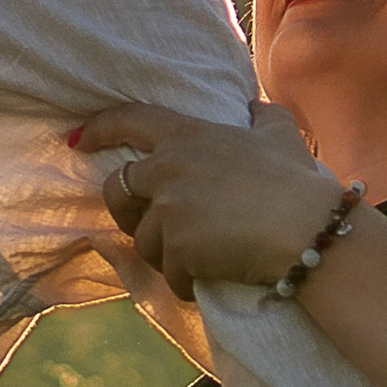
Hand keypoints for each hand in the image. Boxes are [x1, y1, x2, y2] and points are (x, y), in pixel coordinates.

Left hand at [77, 102, 340, 299]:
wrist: (309, 230)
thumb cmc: (299, 183)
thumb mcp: (280, 135)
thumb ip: (259, 115)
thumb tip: (252, 105)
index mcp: (187, 136)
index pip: (130, 120)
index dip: (100, 128)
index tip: (78, 140)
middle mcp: (168, 168)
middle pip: (116, 190)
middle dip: (126, 212)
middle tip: (151, 226)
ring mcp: (169, 209)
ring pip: (144, 241)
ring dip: (166, 254)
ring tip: (202, 257)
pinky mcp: (177, 247)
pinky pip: (169, 273)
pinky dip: (186, 281)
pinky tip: (210, 278)